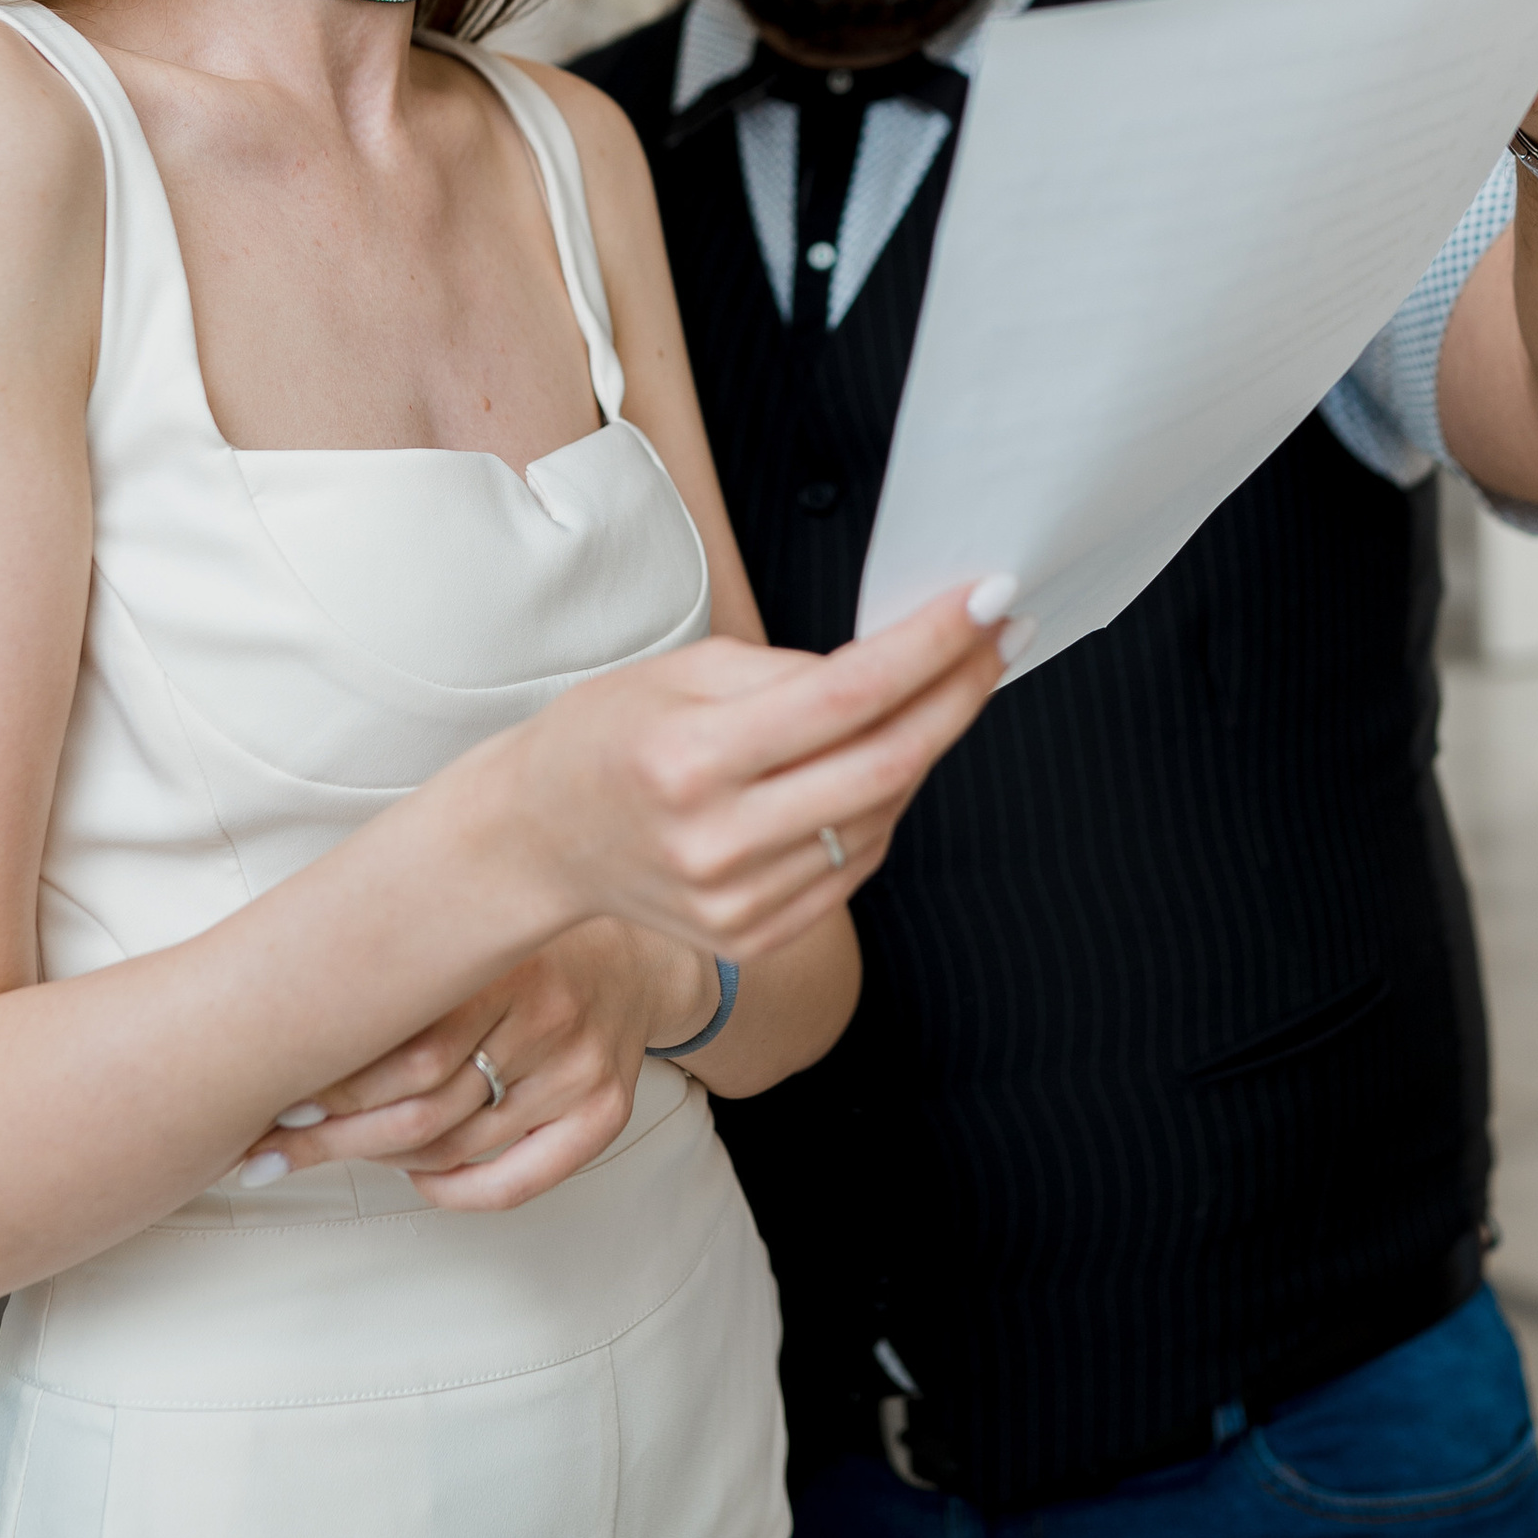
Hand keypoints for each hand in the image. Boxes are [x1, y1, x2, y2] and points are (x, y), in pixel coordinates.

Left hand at [242, 919, 713, 1217]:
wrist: (638, 947)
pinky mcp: (604, 1112)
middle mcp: (551, 1016)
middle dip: (335, 1135)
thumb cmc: (522, 942)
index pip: (406, 1052)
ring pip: (455, 1146)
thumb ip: (398, 971)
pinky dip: (453, 1191)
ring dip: (382, 1157)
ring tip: (337, 1146)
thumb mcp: (466, 933)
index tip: (273, 1101)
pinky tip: (415, 1178)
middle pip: (424, 1107)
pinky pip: (515, 1182)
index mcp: (506, 961)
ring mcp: (580, 1070)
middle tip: (275, 1146)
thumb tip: (283, 1032)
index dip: (332, 1085)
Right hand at [503, 583, 1008, 962]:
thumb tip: (896, 664)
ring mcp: (737, 901)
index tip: (987, 601)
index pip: (847, 697)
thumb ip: (791, 671)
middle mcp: (716, 840)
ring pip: (882, 816)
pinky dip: (886, 805)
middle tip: (1000, 638)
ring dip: (927, 746)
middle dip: (959, 694)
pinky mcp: (753, 936)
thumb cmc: (606, 736)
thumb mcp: (683, 670)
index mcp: (690, 757)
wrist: (537, 840)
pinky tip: (886, 761)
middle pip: (886, 766)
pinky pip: (857, 864)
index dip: (931, 647)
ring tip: (937, 691)